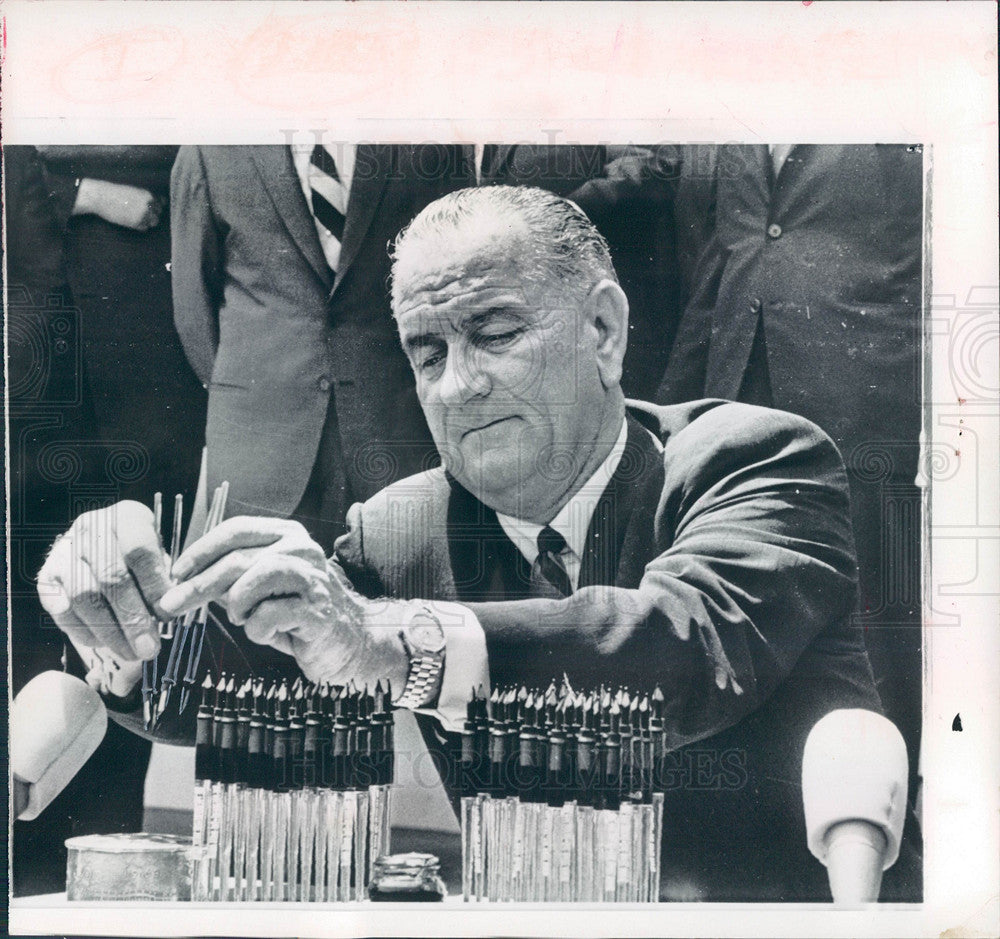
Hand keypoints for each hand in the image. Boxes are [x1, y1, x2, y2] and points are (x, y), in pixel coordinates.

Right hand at [37, 501, 170, 662]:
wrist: (100, 541)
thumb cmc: (141, 553)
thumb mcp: (161, 552)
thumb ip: (165, 577)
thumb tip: (169, 611)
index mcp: (127, 517)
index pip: (139, 551)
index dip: (154, 586)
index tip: (167, 615)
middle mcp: (91, 529)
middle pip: (111, 578)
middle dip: (133, 619)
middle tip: (149, 648)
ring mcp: (65, 552)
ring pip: (84, 597)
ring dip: (110, 632)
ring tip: (131, 652)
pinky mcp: (47, 576)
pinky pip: (61, 610)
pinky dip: (83, 631)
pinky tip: (103, 642)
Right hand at [73, 179, 163, 230]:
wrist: (101, 197)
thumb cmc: (116, 193)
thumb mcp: (134, 191)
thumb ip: (148, 197)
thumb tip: (164, 202)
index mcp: (148, 195)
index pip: (161, 205)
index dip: (154, 208)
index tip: (144, 207)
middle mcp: (148, 205)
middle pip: (158, 215)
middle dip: (151, 216)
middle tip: (137, 213)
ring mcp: (143, 214)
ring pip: (153, 223)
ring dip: (146, 221)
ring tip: (134, 216)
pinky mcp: (136, 223)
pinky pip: (144, 228)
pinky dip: (139, 226)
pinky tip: (129, 220)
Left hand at [160, 518, 407, 689]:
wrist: (349, 643)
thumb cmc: (298, 615)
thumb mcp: (261, 589)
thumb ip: (232, 577)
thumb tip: (184, 578)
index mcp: (288, 536)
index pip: (237, 529)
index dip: (201, 549)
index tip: (176, 572)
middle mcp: (302, 549)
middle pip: (238, 558)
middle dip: (198, 585)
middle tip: (171, 605)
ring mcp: (312, 578)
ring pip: (253, 580)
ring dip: (237, 606)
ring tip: (244, 619)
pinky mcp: (317, 610)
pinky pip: (269, 615)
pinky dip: (257, 629)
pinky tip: (269, 634)